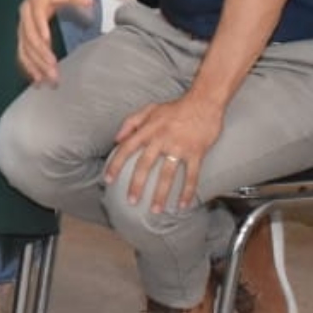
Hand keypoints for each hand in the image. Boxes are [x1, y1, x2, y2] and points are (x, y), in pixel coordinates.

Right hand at [16, 0, 91, 85]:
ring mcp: (23, 27)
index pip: (36, 17)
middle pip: (30, 39)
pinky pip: (23, 53)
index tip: (47, 43)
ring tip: (45, 81)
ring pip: (25, 49)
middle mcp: (25, 16)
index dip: (41, 29)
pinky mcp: (23, 35)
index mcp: (34, 3)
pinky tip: (36, 79)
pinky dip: (28, 66)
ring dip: (34, 66)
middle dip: (41, 57)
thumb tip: (89, 1)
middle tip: (53, 72)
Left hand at [105, 95, 225, 212]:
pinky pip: (191, 175)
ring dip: (161, 194)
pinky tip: (183, 205)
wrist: (204, 102)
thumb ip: (131, 122)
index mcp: (148, 129)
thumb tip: (116, 139)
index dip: (115, 164)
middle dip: (136, 185)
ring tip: (156, 210)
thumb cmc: (176, 107)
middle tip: (131, 201)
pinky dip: (187, 191)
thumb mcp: (150, 109)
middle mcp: (161, 139)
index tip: (108, 179)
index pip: (126, 148)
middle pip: (144, 165)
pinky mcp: (196, 152)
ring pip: (167, 175)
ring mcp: (179, 147)